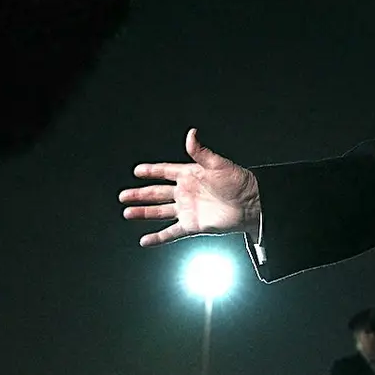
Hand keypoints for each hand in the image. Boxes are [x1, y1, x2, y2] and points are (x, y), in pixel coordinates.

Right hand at [118, 128, 260, 246]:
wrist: (252, 204)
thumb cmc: (238, 181)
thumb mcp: (218, 164)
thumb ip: (201, 152)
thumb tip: (191, 133)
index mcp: (190, 174)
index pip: (165, 171)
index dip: (151, 171)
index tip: (137, 171)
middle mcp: (186, 192)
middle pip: (157, 193)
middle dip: (139, 194)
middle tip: (123, 196)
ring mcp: (188, 209)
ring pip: (159, 212)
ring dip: (143, 213)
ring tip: (127, 213)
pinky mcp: (192, 225)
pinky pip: (171, 232)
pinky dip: (158, 237)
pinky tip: (145, 240)